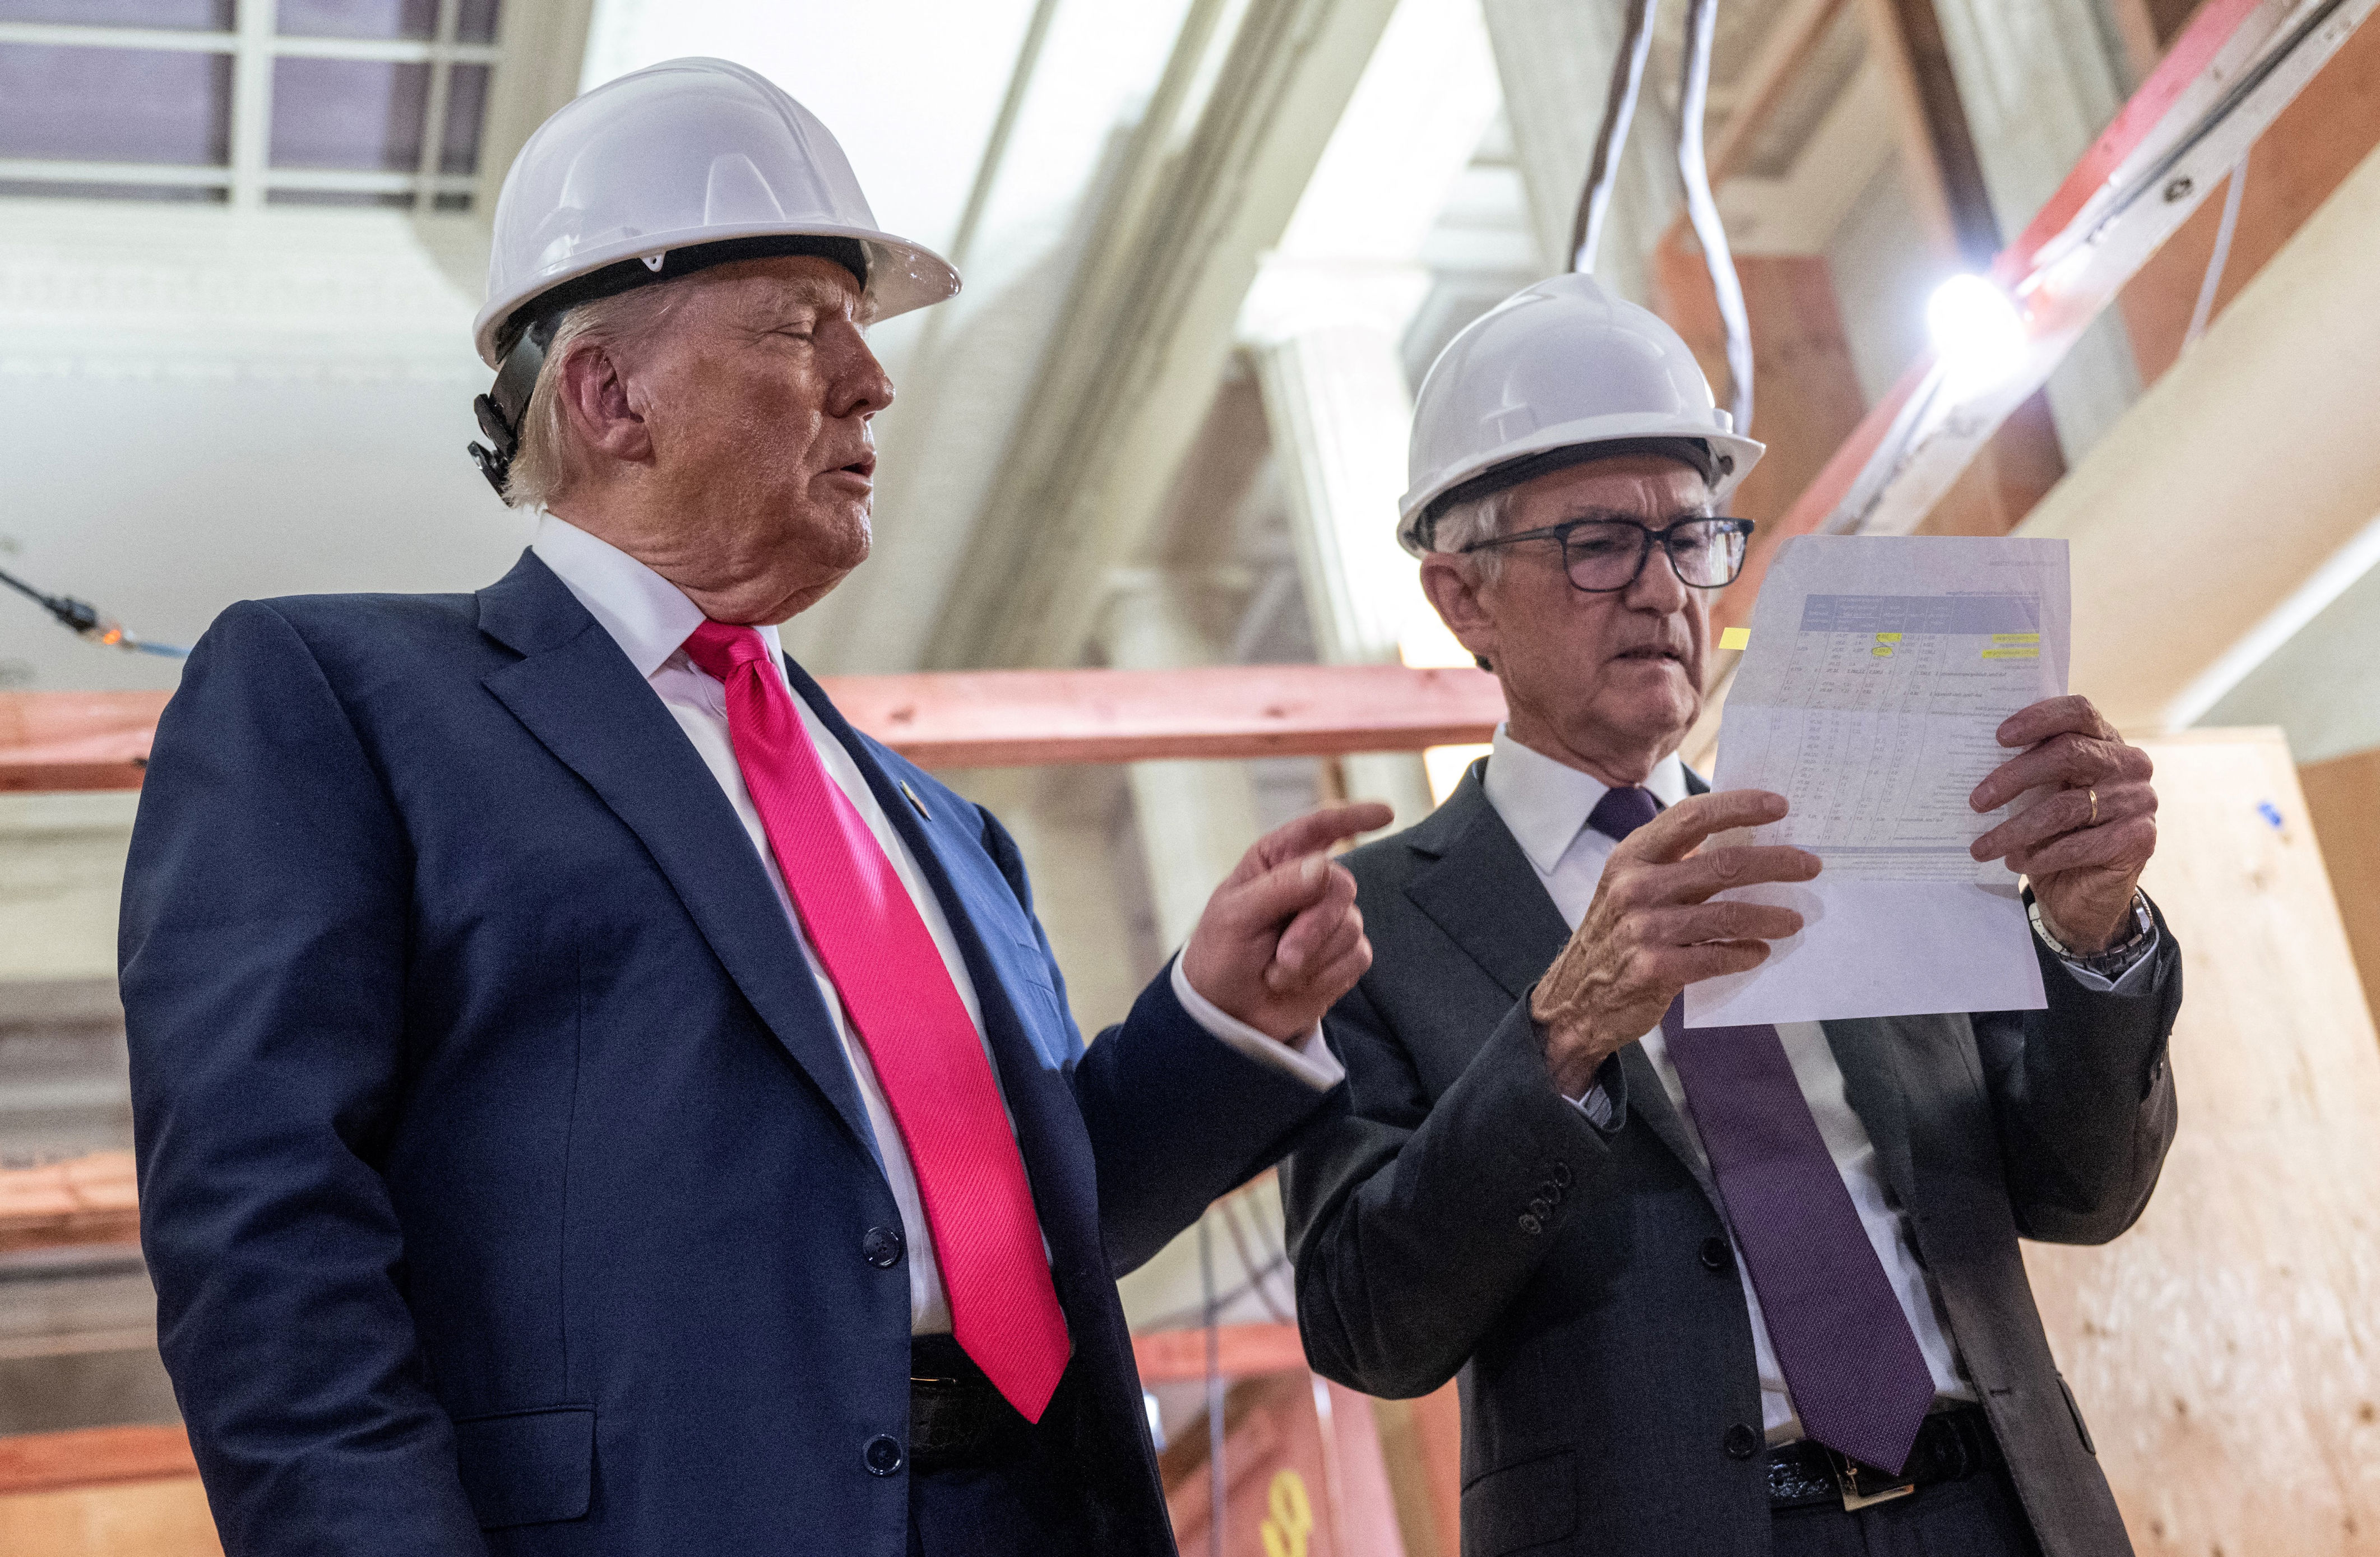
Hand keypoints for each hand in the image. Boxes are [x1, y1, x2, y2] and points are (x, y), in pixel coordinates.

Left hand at [1181, 802, 1394, 1041]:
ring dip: (1313, 957)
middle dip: (1314, 927)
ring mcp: (1328, 919)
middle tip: (1283, 957)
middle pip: (1341, 886)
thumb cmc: (1221, 955)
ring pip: (1350, 925)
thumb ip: (1279, 888)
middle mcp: (1308, 884)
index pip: (1318, 829)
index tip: (1386, 812)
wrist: (1229, 1012)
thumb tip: (1325, 864)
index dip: (1353, 817)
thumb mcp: (1235, 918)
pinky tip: (1299, 983)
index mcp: (1276, 861)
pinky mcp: (1344, 953)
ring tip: (1278, 973)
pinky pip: (1358, 956)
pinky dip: (1327, 976)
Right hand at [1529, 791, 1818, 1096]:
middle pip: (1721, 864)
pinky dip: (1745, 953)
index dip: (1738, 806)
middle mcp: (1634, 886)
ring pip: (1727, 914)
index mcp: (1631, 855)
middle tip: (1809, 865)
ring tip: (1794, 919)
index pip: (1691, 817)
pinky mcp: (1654, 968)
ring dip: (1770, 915)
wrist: (1577, 998)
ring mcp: (1643, 928)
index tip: (1779, 805)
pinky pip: (1716, 956)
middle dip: (1775, 862)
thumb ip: (1675, 862)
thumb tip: (1744, 839)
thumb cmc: (1616, 933)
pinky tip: (1759, 952)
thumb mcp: (1632, 885)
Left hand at [1969, 695, 2156, 952]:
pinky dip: (2041, 855)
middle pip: (2068, 754)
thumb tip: (1972, 758)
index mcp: (2105, 741)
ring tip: (1983, 846)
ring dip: (2016, 829)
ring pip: (2065, 807)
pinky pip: (2079, 844)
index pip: (2079, 712)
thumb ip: (2027, 769)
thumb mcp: (2040, 794)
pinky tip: (2015, 862)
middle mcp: (2129, 764)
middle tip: (1976, 801)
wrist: (2087, 889)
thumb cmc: (2056, 831)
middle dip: (2015, 776)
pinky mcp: (2139, 838)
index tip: (1999, 737)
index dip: (2040, 719)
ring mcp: (2139, 800)